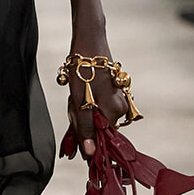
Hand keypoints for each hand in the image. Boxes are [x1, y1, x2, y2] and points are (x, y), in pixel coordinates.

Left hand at [64, 39, 129, 157]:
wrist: (89, 40)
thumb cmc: (84, 69)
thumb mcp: (80, 102)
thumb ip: (85, 129)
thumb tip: (88, 154)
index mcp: (115, 113)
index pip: (102, 140)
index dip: (85, 138)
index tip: (73, 132)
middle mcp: (120, 108)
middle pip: (96, 127)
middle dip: (80, 120)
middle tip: (72, 103)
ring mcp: (116, 98)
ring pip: (93, 115)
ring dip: (80, 109)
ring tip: (75, 91)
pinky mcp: (111, 90)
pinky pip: (95, 104)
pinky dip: (84, 101)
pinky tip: (79, 87)